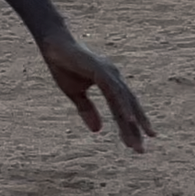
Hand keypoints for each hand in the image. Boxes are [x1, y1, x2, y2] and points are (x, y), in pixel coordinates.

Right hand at [38, 32, 153, 151]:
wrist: (53, 44)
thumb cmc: (64, 65)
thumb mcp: (75, 93)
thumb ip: (87, 110)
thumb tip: (98, 131)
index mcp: (110, 82)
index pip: (124, 107)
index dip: (132, 126)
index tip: (138, 145)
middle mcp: (114, 77)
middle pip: (129, 106)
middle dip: (136, 129)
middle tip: (141, 151)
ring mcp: (109, 73)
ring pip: (124, 102)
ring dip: (131, 123)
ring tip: (136, 141)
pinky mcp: (100, 71)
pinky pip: (114, 92)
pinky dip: (122, 106)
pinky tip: (128, 120)